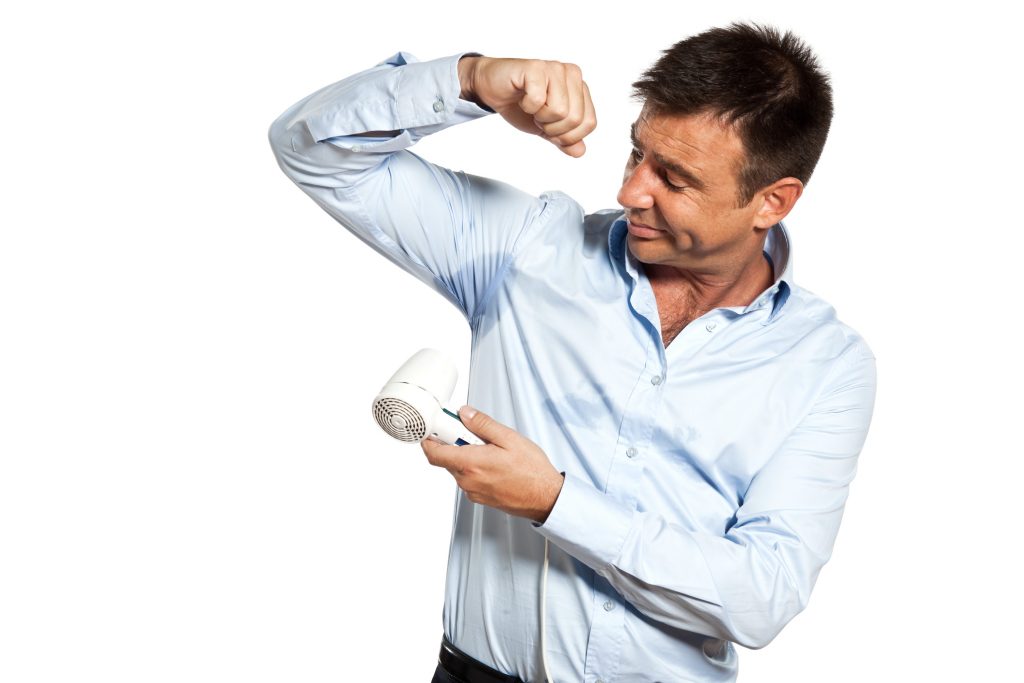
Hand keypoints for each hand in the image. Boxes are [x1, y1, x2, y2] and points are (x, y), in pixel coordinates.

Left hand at [421, 405, 564, 522]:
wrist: (545, 497)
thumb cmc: (532, 471)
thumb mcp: (509, 438)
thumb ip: (483, 424)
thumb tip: (465, 414)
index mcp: (471, 464)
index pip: (434, 453)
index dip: (429, 438)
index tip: (436, 426)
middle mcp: (467, 480)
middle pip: (446, 458)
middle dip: (454, 443)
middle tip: (472, 431)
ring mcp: (472, 491)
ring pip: (458, 468)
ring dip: (466, 455)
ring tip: (490, 449)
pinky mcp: (479, 497)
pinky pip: (469, 478)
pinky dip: (474, 467)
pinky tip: (493, 462)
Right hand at [458, 55, 596, 157]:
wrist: (490, 89)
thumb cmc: (519, 104)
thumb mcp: (546, 128)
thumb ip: (564, 139)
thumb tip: (580, 151)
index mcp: (580, 88)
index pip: (589, 123)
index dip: (568, 135)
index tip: (550, 126)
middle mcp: (572, 74)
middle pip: (575, 119)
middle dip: (552, 127)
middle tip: (538, 116)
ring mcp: (555, 68)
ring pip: (560, 111)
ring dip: (539, 117)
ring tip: (531, 106)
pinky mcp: (536, 67)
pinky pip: (538, 100)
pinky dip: (526, 106)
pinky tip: (522, 97)